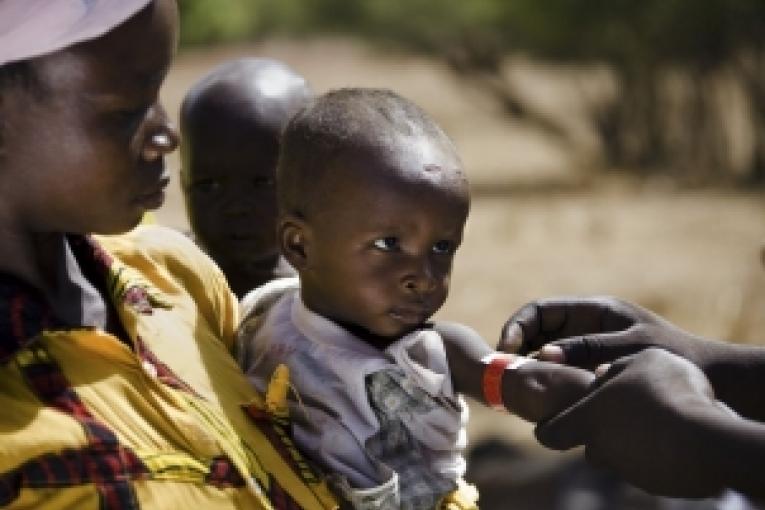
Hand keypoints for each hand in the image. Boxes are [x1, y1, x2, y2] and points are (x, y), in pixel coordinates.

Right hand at [499, 296, 711, 369]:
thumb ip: (588, 348)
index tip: (506, 348)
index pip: (540, 310)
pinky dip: (545, 380)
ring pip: (544, 351)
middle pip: (536, 330)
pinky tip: (540, 398)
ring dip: (528, 365)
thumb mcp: (629, 347)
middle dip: (516, 347)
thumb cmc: (672, 354)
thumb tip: (545, 355)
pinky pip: (558, 369)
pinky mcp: (590, 367)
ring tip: (516, 387)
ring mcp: (586, 346)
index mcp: (592, 310)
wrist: (705, 372)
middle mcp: (584, 325)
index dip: (517, 326)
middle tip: (504, 371)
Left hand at [535, 348, 736, 497]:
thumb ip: (616, 367)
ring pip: (622, 455)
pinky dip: (658, 452)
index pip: (549, 434)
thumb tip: (602, 376)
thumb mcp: (642, 359)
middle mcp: (602, 449)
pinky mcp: (657, 483)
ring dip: (633, 440)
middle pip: (590, 445)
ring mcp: (630, 470)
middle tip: (622, 412)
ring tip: (659, 417)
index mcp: (587, 418)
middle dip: (602, 431)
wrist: (707, 440)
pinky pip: (651, 464)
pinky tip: (679, 434)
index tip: (550, 420)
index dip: (548, 426)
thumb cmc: (667, 392)